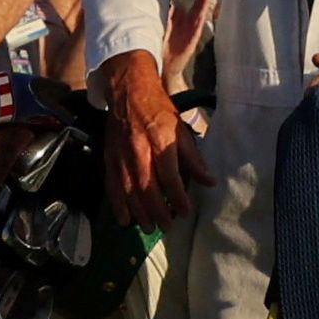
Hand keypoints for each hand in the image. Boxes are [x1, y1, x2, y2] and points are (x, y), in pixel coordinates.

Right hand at [100, 49, 211, 227]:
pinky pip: (112, 186)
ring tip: (150, 227)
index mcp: (160, 139)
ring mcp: (121, 155)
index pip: (170, 176)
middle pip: (148, 188)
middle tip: (167, 226)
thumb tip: (210, 182)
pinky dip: (117, 205)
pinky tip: (124, 219)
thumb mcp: (181, 128)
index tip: (185, 212)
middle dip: (158, 211)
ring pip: (129, 191)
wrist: (127, 91)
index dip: (178, 197)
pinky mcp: (109, 158)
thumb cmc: (158, 110)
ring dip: (139, 213)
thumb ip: (194, 158)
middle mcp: (138, 149)